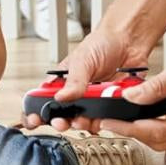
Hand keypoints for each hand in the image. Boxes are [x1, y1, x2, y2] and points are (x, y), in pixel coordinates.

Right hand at [22, 25, 152, 131]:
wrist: (130, 41)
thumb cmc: (102, 43)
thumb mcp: (82, 60)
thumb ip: (73, 81)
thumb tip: (61, 96)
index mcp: (63, 82)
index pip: (44, 101)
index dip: (37, 112)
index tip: (34, 119)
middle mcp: (76, 94)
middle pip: (63, 116)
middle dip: (61, 122)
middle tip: (61, 122)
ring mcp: (94, 101)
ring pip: (84, 122)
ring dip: (83, 124)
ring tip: (83, 120)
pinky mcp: (111, 106)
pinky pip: (106, 120)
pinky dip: (105, 121)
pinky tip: (104, 115)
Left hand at [113, 34, 165, 149]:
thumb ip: (158, 85)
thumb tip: (131, 97)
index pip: (156, 131)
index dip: (129, 129)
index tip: (109, 123)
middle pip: (161, 142)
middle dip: (133, 134)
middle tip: (110, 122)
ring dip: (145, 133)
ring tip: (123, 120)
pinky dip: (160, 128)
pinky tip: (146, 117)